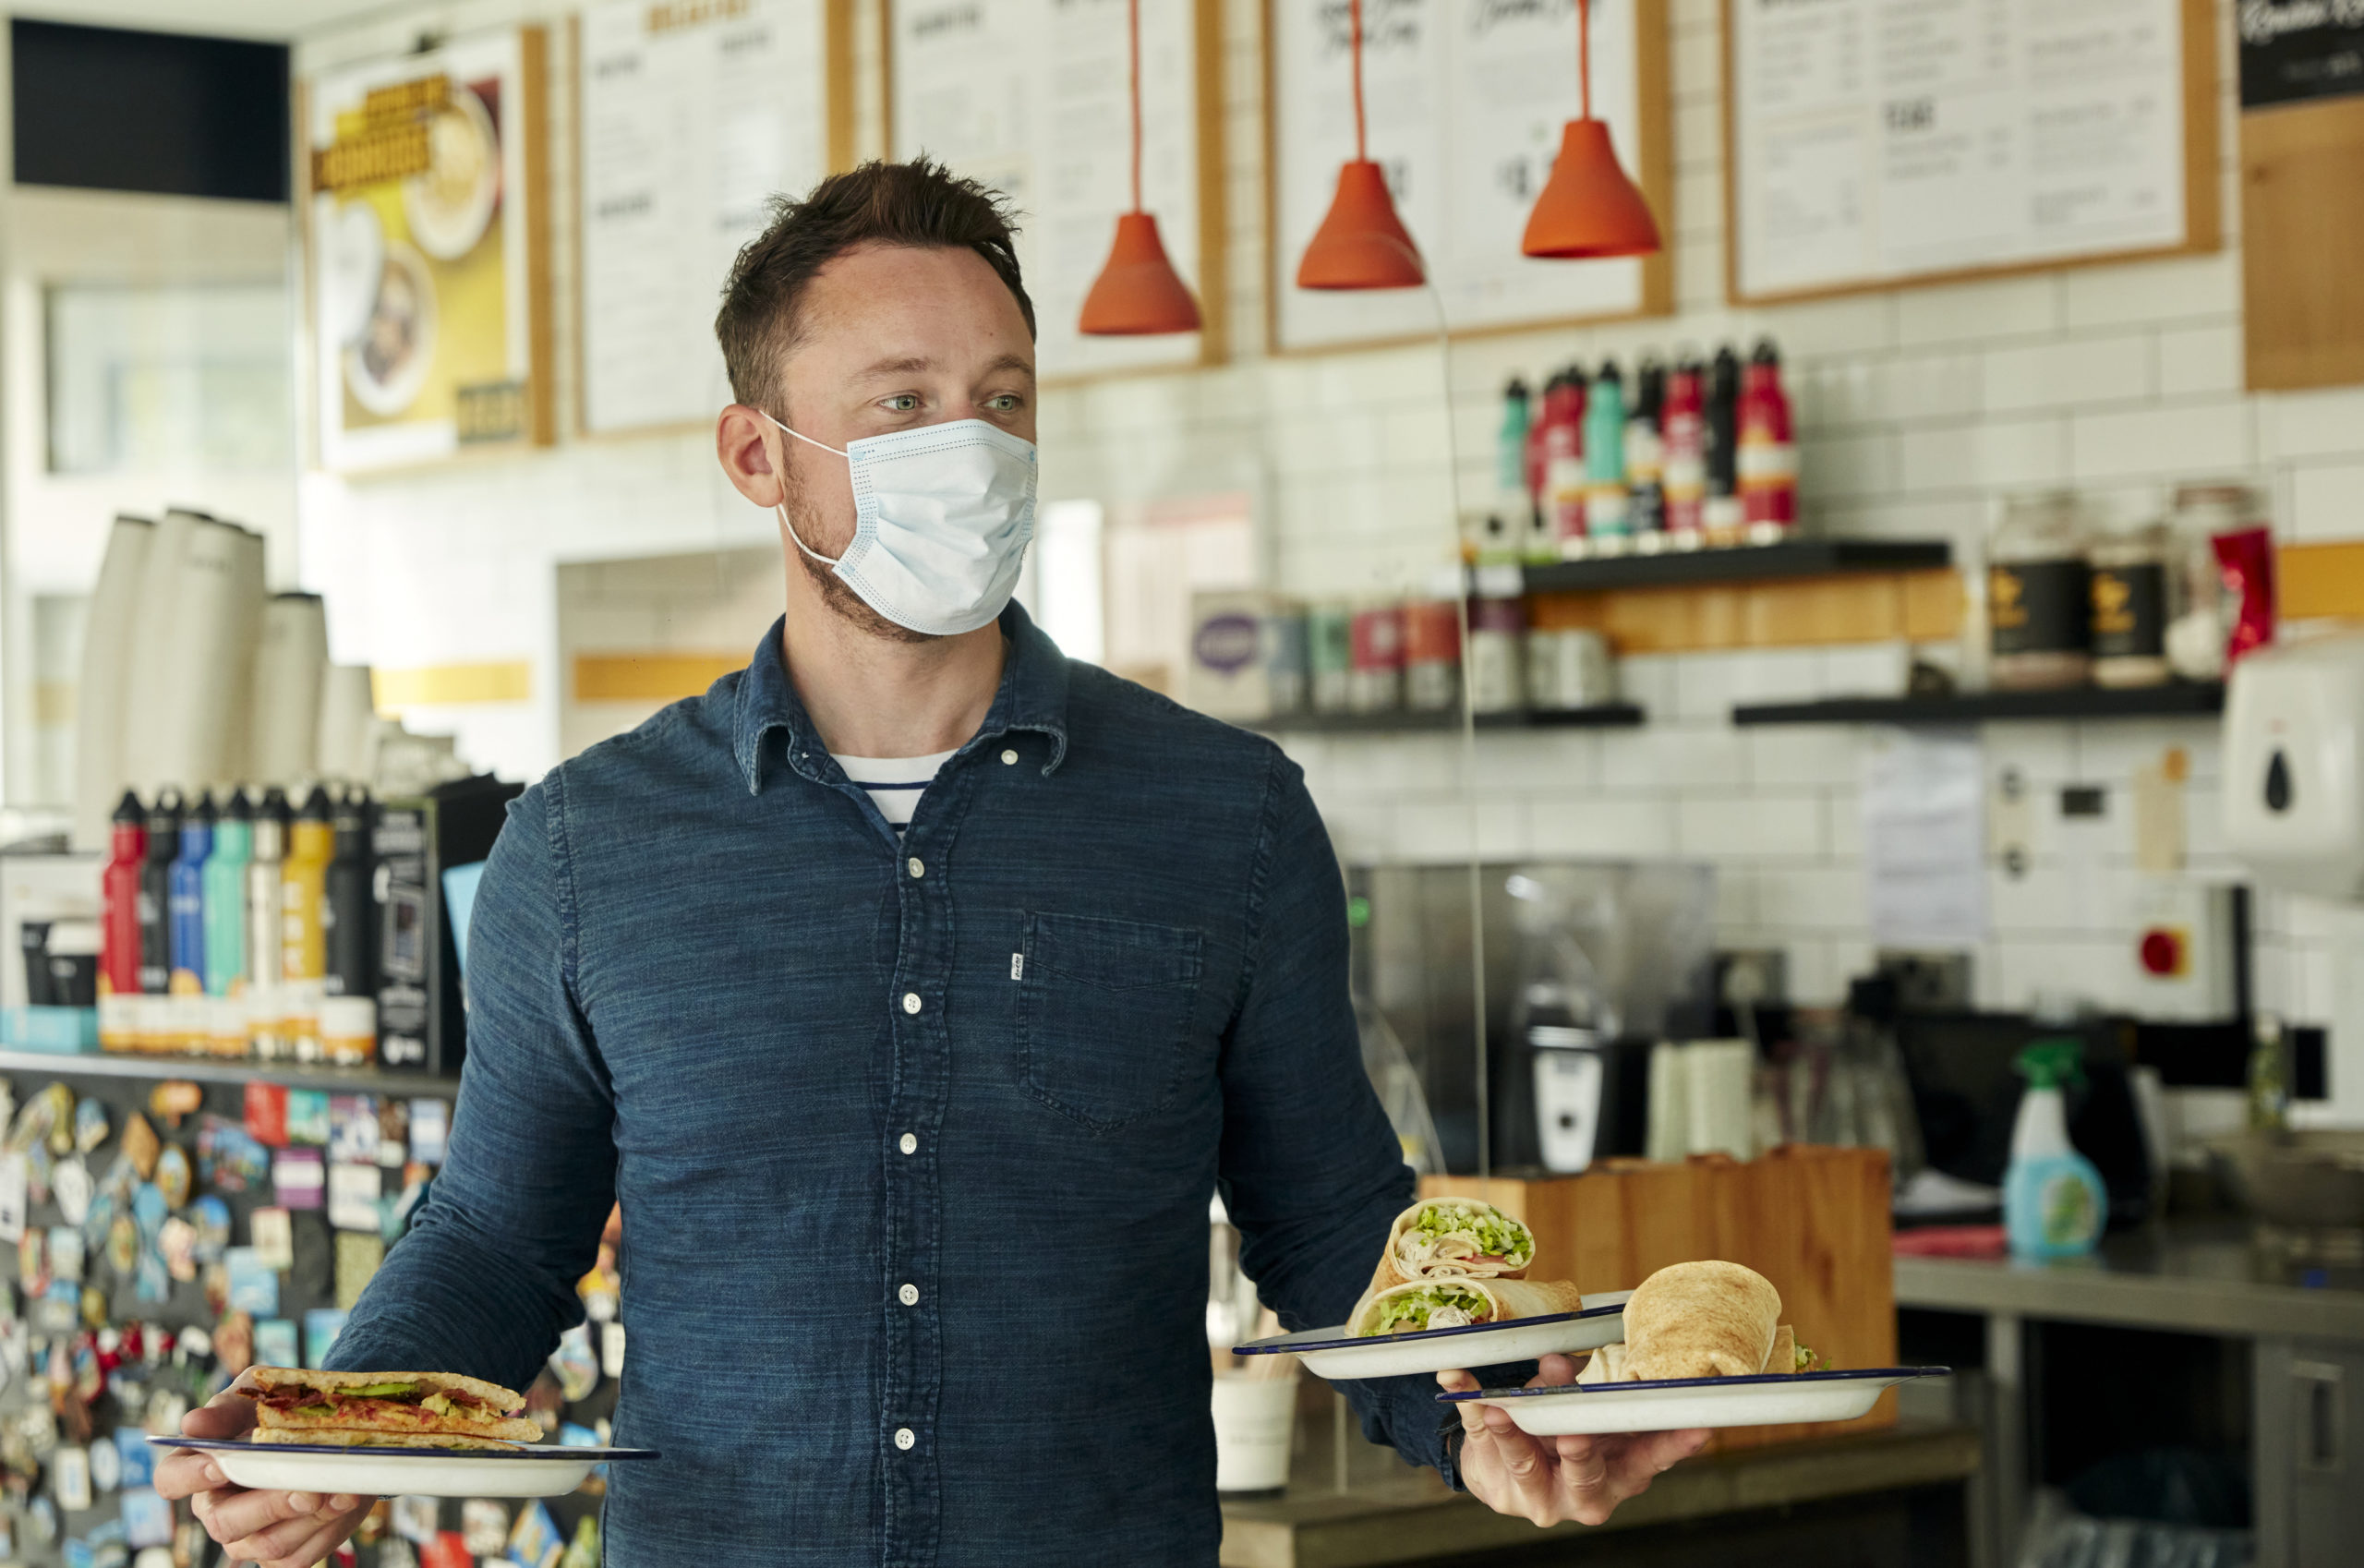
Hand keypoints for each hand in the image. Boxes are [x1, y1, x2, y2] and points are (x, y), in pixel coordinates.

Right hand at [154, 1374, 377, 1567]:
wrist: (337, 1427)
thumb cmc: (283, 1409)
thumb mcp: (257, 1394)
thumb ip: (228, 1409)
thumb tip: (193, 1423)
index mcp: (200, 1466)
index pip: (170, 1479)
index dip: (190, 1477)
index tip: (220, 1464)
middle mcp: (217, 1508)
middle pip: (223, 1523)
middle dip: (268, 1506)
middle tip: (306, 1490)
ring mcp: (249, 1538)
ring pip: (268, 1545)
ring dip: (309, 1518)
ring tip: (340, 1489)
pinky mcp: (284, 1554)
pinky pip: (299, 1556)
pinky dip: (327, 1529)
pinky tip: (346, 1499)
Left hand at [1439, 1354, 1707, 1526]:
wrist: (1511, 1469)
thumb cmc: (1568, 1435)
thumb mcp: (1590, 1414)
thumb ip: (1583, 1390)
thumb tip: (1559, 1366)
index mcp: (1619, 1474)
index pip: (1650, 1461)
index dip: (1673, 1447)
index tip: (1696, 1428)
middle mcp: (1584, 1493)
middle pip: (1585, 1476)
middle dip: (1579, 1453)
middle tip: (1573, 1436)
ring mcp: (1538, 1494)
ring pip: (1525, 1465)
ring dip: (1512, 1434)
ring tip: (1499, 1411)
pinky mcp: (1498, 1483)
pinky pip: (1479, 1439)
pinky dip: (1469, 1404)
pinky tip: (1456, 1381)